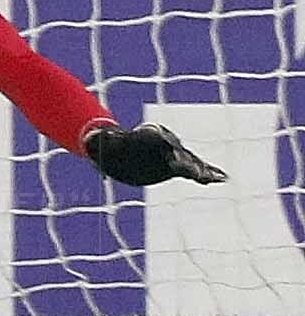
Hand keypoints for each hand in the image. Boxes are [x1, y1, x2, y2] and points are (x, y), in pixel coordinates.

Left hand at [85, 121, 229, 186]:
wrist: (118, 147)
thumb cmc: (109, 146)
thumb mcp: (105, 145)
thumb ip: (104, 141)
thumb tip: (93, 137)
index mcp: (148, 138)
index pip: (160, 141)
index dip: (167, 146)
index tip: (176, 154)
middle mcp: (163, 144)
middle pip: (178, 153)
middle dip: (189, 163)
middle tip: (200, 172)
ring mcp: (172, 153)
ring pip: (189, 161)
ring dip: (203, 170)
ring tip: (219, 177)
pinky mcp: (176, 165)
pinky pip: (193, 169)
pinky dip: (207, 173)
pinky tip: (222, 178)